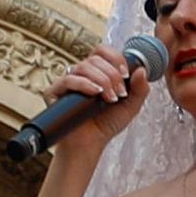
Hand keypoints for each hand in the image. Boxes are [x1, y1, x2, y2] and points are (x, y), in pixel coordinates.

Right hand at [38, 44, 147, 160]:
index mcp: (97, 72)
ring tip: (110, 99)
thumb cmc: (106, 125)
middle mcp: (81, 74)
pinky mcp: (54, 92)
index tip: (126, 74)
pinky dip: (84, 84)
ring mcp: (67, 82)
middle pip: (95, 58)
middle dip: (112, 75)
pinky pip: (68, 79)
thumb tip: (141, 70)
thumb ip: (140, 89)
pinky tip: (95, 94)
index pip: (103, 51)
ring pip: (84, 66)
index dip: (115, 58)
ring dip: (102, 80)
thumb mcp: (130, 106)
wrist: (90, 145)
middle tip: (119, 94)